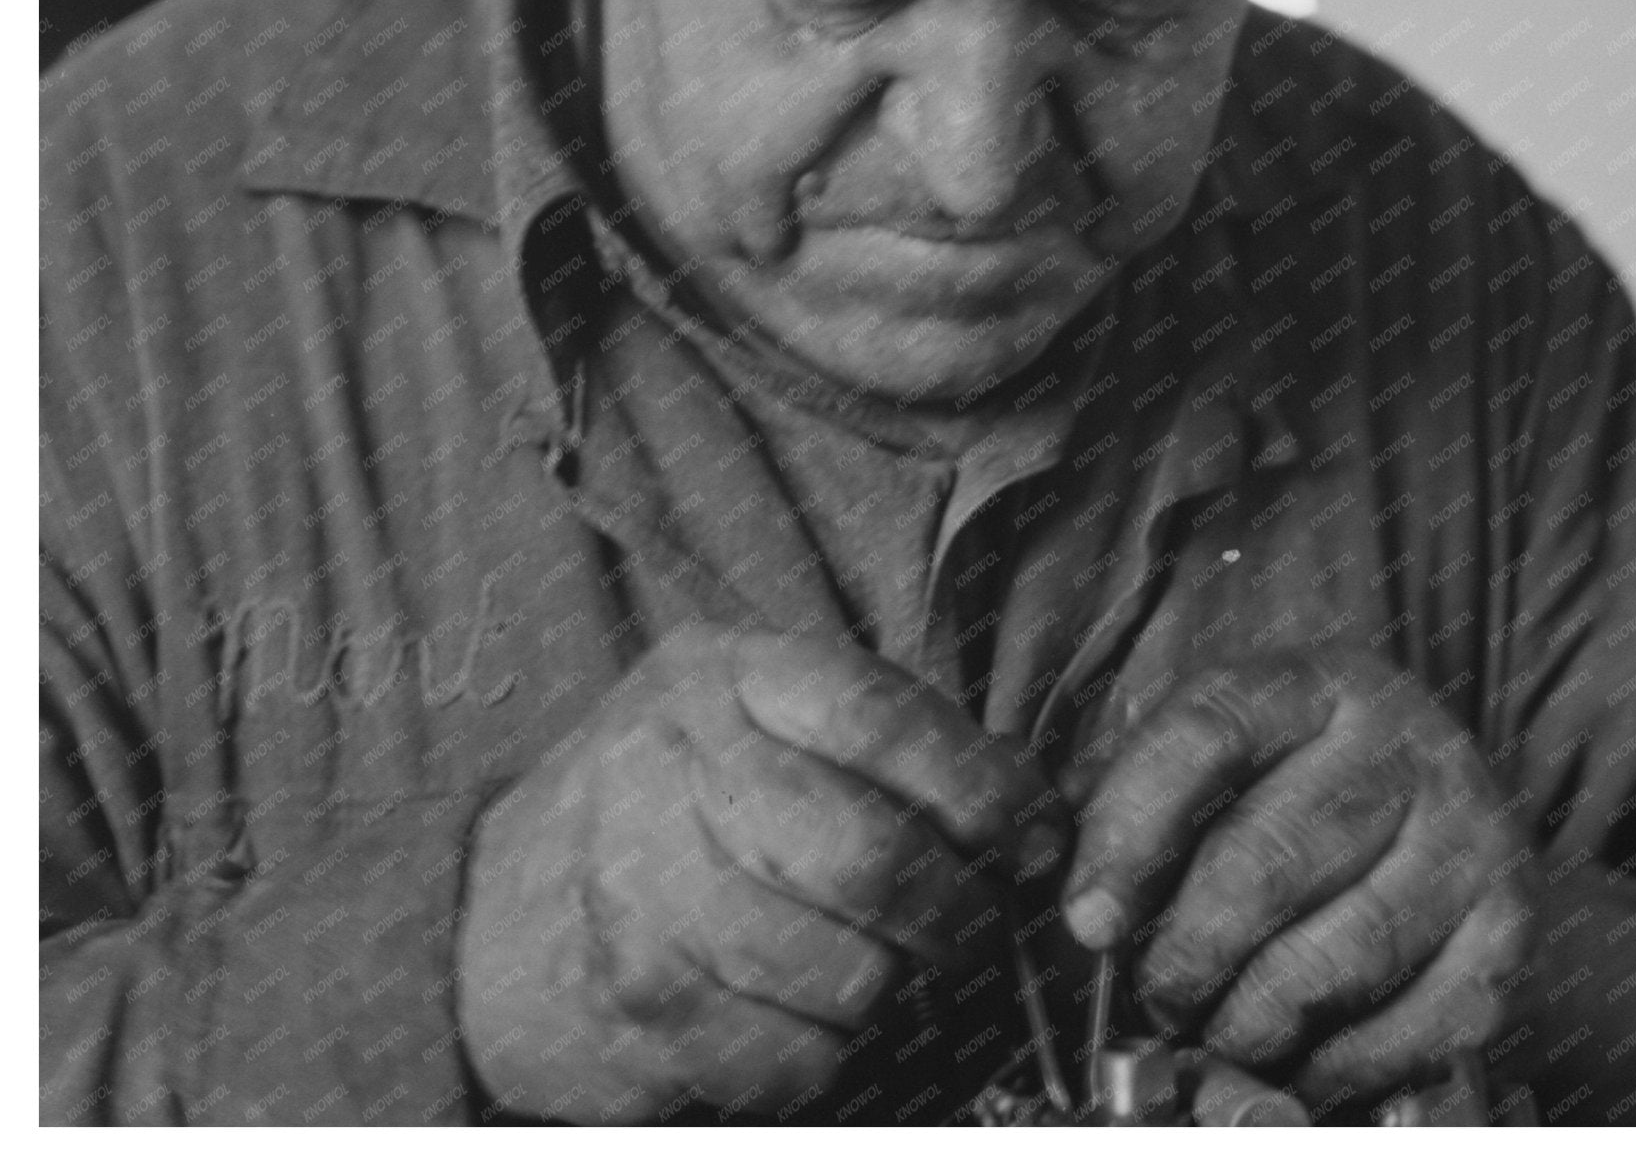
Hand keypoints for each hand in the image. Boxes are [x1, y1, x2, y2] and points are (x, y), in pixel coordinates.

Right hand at [456, 622, 1063, 1122]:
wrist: (500, 899)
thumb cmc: (681, 795)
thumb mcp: (767, 716)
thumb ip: (891, 742)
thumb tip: (1037, 821)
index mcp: (730, 674)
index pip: (884, 720)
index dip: (986, 790)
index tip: (1036, 841)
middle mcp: (676, 767)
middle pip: (872, 859)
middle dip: (960, 912)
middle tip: (977, 925)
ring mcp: (644, 892)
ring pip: (848, 974)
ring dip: (896, 986)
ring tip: (880, 961)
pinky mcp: (637, 1008)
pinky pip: (796, 1059)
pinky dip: (830, 1051)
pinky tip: (805, 1007)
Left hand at [1058, 648, 1534, 1113]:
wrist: (1439, 791)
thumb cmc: (1292, 779)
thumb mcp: (1216, 752)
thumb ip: (1134, 799)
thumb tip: (1066, 895)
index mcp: (1310, 682)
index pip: (1206, 734)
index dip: (1133, 832)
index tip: (1088, 922)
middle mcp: (1401, 742)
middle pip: (1270, 859)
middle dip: (1190, 954)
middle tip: (1158, 997)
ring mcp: (1467, 830)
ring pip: (1346, 952)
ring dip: (1259, 1019)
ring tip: (1217, 1033)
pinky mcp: (1509, 922)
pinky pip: (1423, 1020)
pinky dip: (1345, 1064)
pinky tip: (1299, 1061)